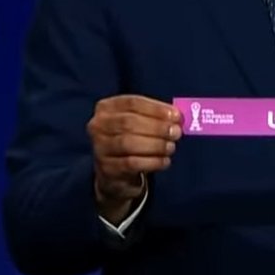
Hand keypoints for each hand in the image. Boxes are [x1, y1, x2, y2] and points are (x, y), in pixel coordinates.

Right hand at [87, 94, 180, 221]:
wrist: (115, 171)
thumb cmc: (132, 138)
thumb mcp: (140, 122)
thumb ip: (156, 116)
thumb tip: (177, 117)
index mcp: (107, 107)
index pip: (132, 103)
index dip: (156, 109)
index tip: (176, 115)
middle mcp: (98, 125)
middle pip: (129, 122)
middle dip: (156, 127)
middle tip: (176, 132)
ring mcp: (100, 147)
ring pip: (128, 143)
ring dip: (155, 145)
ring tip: (171, 147)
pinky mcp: (106, 168)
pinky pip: (131, 163)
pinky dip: (152, 162)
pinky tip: (165, 161)